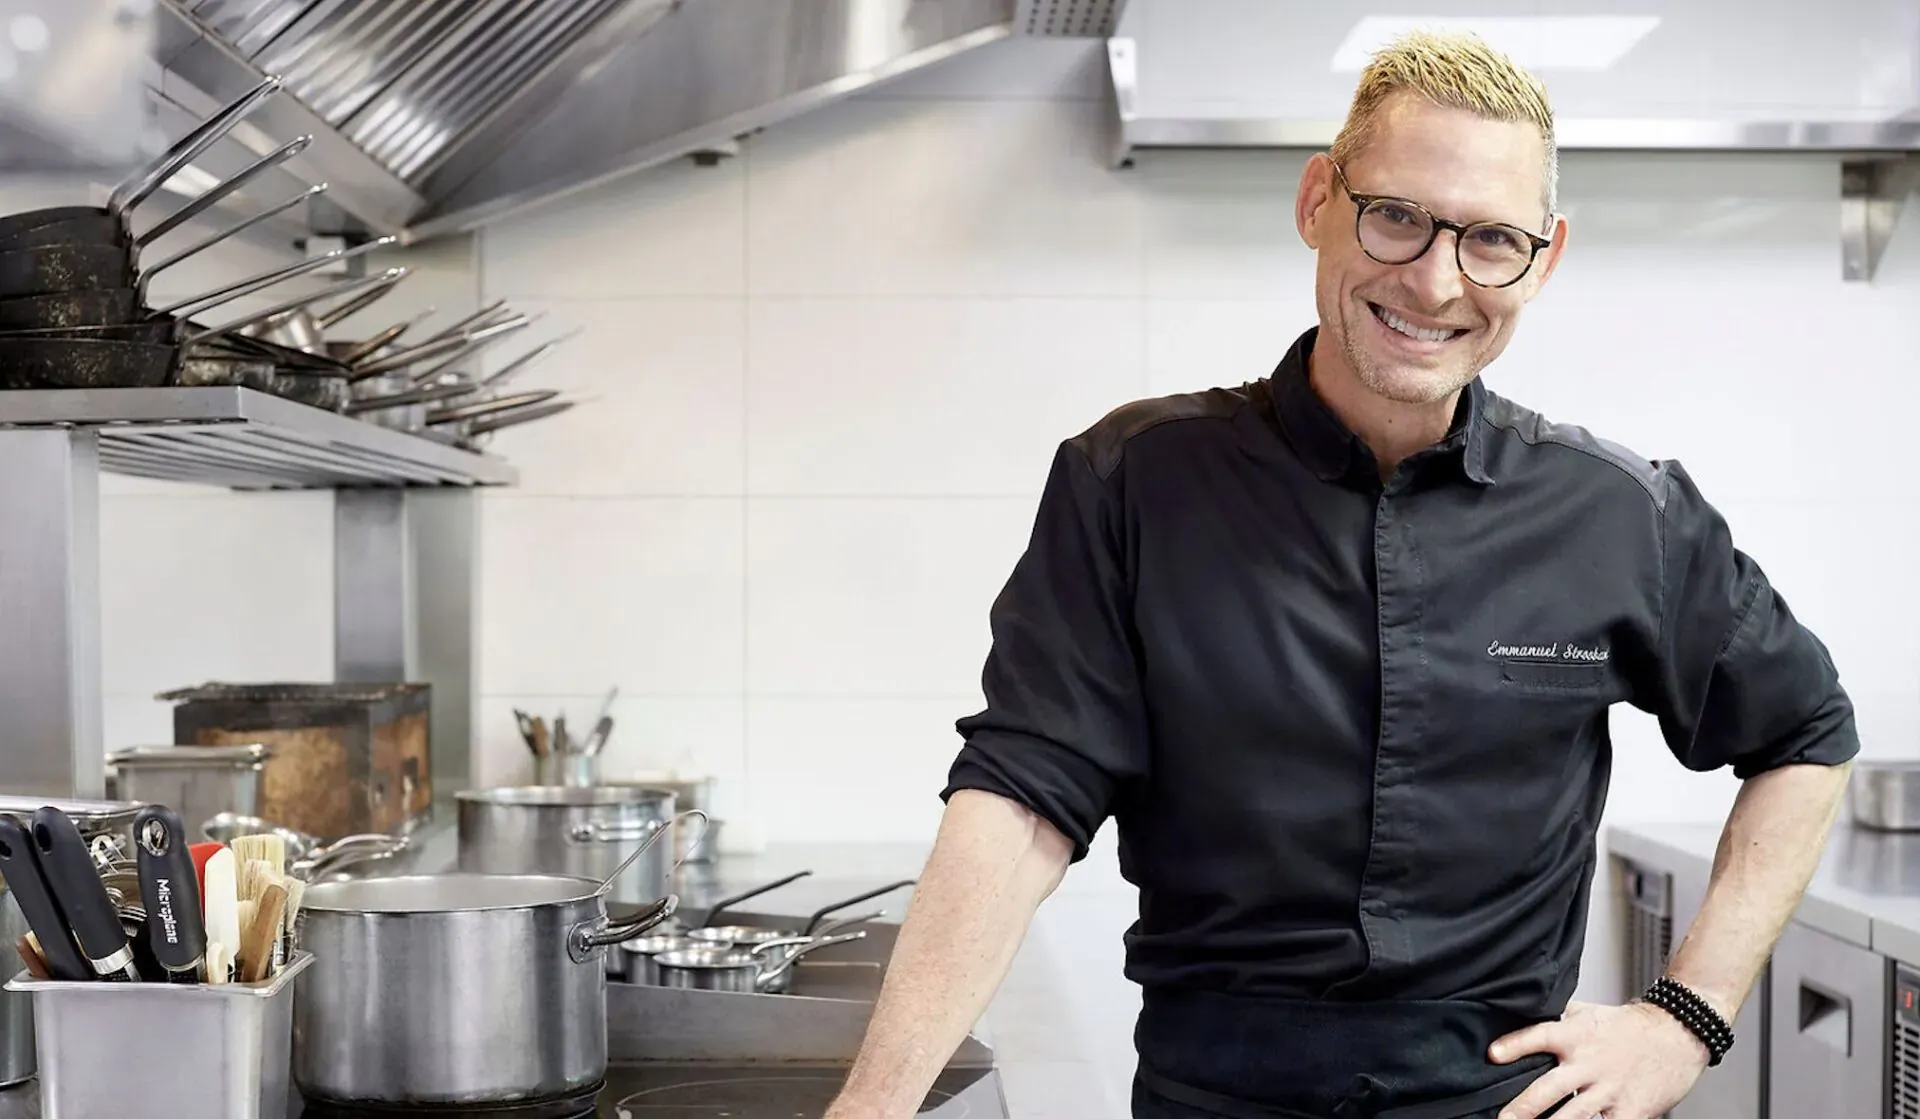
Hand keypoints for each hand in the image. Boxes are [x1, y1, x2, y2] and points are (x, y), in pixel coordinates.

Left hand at [1488, 1000, 1709, 1118]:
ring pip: (1574, 1116)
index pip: (1539, 1035)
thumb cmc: (1628, 1026)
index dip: (1515, 1044)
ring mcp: (1609, 1090)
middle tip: (1503, 1118)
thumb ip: (1557, 1017)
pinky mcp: (1631, 1110)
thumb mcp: (1587, 1012)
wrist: (1678, 1034)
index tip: (1493, 1054)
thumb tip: (1522, 1011)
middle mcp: (1589, 1063)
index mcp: (1576, 1035)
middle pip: (1550, 1087)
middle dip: (1523, 1107)